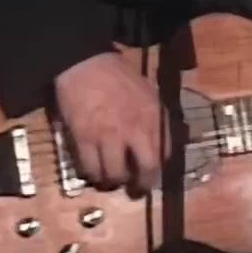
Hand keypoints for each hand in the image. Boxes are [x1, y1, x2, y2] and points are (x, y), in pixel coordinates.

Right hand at [53, 51, 167, 193]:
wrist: (85, 62)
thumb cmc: (117, 75)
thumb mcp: (148, 91)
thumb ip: (158, 116)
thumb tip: (167, 138)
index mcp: (154, 116)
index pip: (165, 154)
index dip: (158, 168)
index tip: (151, 171)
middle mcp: (136, 129)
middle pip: (146, 170)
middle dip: (141, 186)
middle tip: (134, 190)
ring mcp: (109, 136)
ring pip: (115, 175)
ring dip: (112, 181)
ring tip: (109, 179)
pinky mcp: (84, 138)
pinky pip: (89, 168)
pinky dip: (91, 173)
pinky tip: (91, 170)